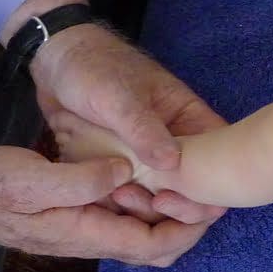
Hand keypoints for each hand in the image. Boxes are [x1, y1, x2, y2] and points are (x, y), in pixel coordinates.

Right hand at [0, 147, 210, 271]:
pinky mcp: (83, 214)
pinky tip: (153, 173)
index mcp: (87, 233)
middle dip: (188, 224)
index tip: (212, 205)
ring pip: (144, 230)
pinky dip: (147, 201)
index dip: (189, 229)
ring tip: (190, 179)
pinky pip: (127, 217)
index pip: (153, 245)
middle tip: (208, 191)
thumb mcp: (32, 178)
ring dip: (169, 211)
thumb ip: (79, 179)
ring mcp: (88, 228)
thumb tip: (124, 171)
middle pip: (157, 245)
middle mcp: (94, 237)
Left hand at [30, 22, 226, 226]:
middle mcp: (175, 146)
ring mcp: (148, 161)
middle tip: (149, 202)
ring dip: (146, 209)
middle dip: (177, 206)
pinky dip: (123, 208)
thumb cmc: (94, 68)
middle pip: (194, 190)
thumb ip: (144, 128)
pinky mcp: (122, 170)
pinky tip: (104, 201)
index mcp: (190, 122)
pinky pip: (133, 198)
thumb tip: (172, 163)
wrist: (54, 62)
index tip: (174, 198)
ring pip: (163, 199)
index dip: (209, 189)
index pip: (218, 161)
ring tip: (118, 197)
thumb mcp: (119, 97)